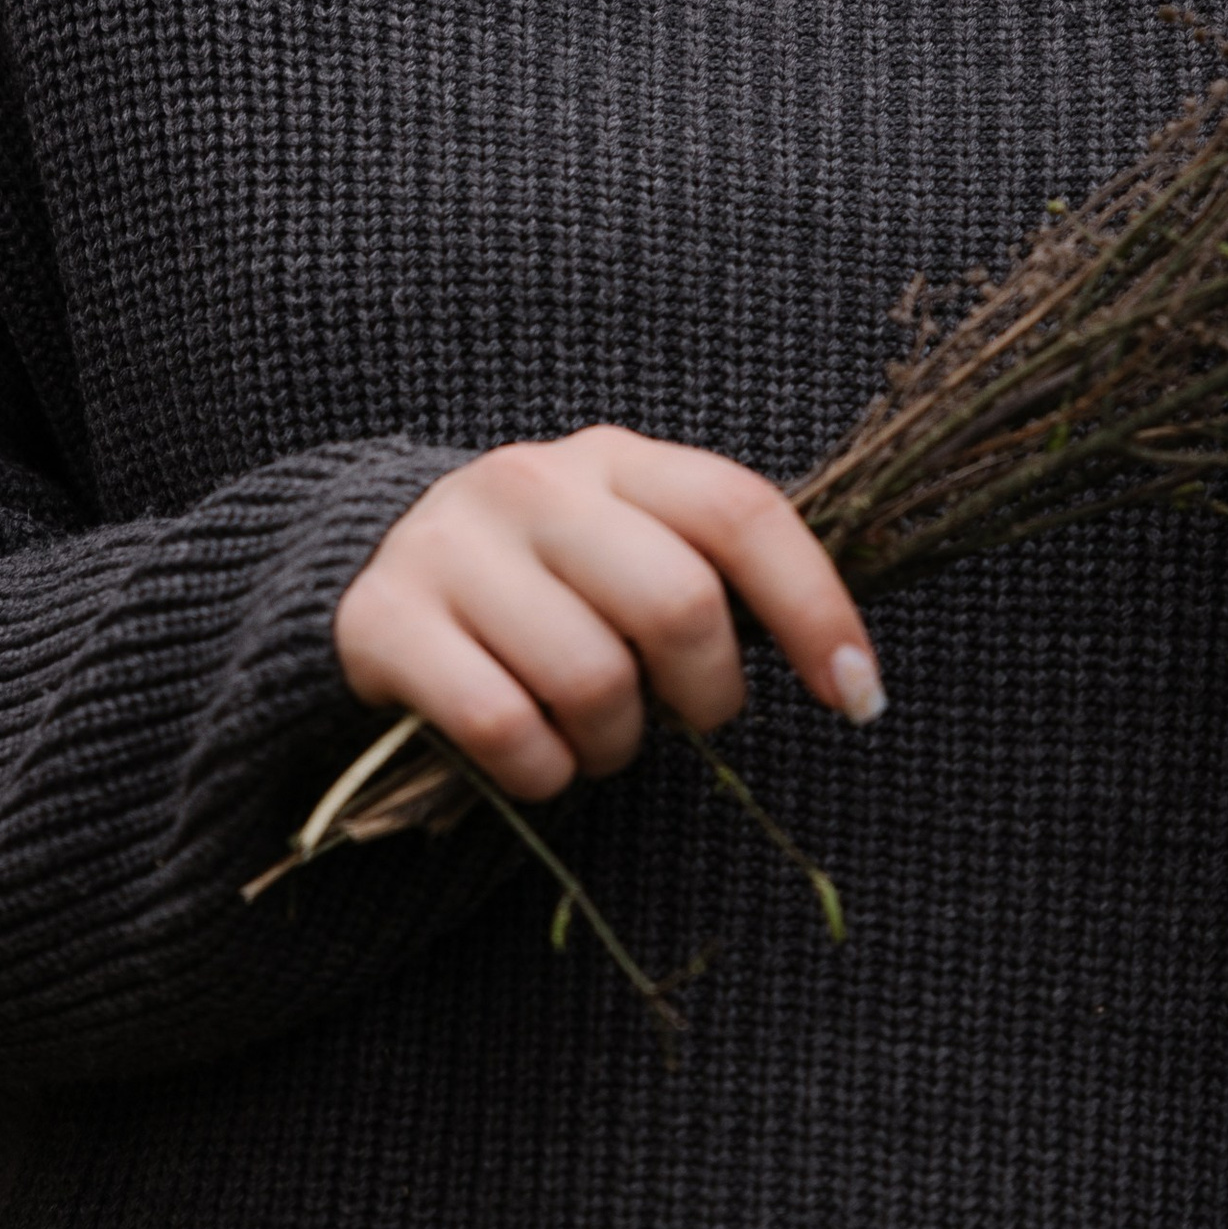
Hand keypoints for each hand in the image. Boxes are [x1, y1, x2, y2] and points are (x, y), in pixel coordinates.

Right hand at [333, 424, 883, 801]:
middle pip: (678, 603)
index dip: (815, 608)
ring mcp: (451, 546)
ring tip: (598, 738)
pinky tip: (540, 762)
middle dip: (707, 695)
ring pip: (591, 678)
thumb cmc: (545, 577)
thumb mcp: (627, 543)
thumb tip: (844, 665)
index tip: (858, 698)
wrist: (369, 570)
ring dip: (615, 745)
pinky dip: (543, 772)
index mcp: (614, 456)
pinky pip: (503, 727)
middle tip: (687, 718)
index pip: (740, 512)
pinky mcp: (384, 621)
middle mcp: (533, 483)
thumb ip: (711, 570)